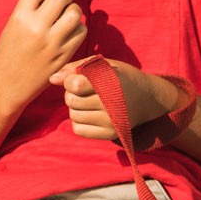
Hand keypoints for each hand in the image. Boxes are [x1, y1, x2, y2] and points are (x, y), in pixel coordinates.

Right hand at [0, 0, 86, 111]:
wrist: (6, 85)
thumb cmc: (8, 52)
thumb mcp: (13, 24)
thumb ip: (31, 6)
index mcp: (20, 16)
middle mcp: (36, 27)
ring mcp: (52, 42)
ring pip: (75, 12)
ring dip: (73, 10)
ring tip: (65, 16)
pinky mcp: (64, 55)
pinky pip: (81, 31)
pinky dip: (78, 27)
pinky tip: (68, 31)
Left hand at [52, 59, 176, 139]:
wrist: (149, 98)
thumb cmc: (121, 77)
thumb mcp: (104, 65)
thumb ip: (77, 67)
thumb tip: (52, 79)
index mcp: (112, 82)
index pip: (75, 85)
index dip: (70, 81)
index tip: (77, 79)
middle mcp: (113, 103)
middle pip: (71, 100)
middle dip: (72, 93)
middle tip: (84, 90)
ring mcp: (112, 121)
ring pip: (73, 115)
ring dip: (75, 107)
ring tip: (87, 101)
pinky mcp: (110, 134)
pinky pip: (78, 129)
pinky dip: (79, 121)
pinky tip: (90, 113)